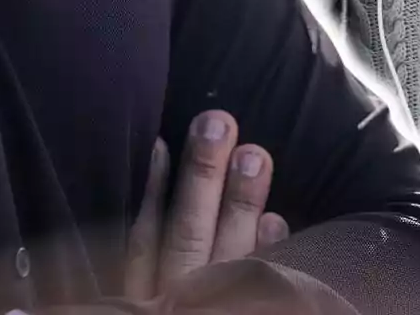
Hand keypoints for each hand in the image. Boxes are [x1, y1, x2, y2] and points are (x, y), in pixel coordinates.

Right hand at [124, 110, 289, 300]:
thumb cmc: (170, 298)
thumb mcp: (144, 287)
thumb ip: (150, 244)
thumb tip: (157, 163)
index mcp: (144, 290)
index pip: (143, 237)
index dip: (151, 189)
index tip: (161, 142)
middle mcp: (176, 295)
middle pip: (188, 234)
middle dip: (202, 176)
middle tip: (218, 123)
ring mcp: (215, 307)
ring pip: (228, 254)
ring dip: (241, 203)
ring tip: (255, 155)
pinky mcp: (250, 310)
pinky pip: (263, 285)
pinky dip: (268, 253)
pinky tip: (276, 218)